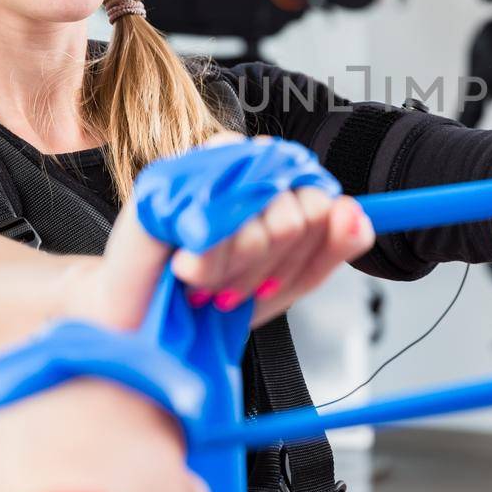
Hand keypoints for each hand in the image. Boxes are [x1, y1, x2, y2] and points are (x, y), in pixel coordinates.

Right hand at [65, 136, 374, 329]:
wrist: (135, 324)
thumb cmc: (209, 298)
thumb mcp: (285, 282)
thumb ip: (330, 247)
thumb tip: (355, 213)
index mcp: (276, 184)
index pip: (326, 206)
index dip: (303, 254)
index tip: (269, 282)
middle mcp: (245, 168)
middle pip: (303, 214)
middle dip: (270, 269)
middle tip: (231, 284)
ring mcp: (207, 168)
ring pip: (269, 220)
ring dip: (237, 271)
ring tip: (206, 280)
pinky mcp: (167, 183)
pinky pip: (221, 220)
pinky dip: (210, 261)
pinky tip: (187, 269)